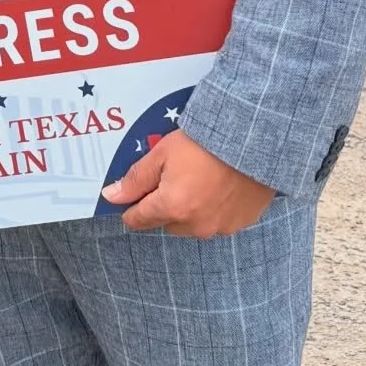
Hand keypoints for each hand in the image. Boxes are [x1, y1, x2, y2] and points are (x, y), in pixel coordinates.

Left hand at [101, 128, 274, 237]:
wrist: (254, 138)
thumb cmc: (205, 142)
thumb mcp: (162, 153)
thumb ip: (135, 179)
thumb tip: (111, 197)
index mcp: (172, 208)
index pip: (138, 220)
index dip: (133, 205)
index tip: (136, 191)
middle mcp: (195, 225)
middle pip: (165, 222)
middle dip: (164, 204)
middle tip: (175, 175)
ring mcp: (221, 227)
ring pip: (191, 224)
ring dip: (190, 209)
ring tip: (200, 178)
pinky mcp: (241, 222)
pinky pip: (217, 221)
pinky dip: (214, 208)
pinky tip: (220, 185)